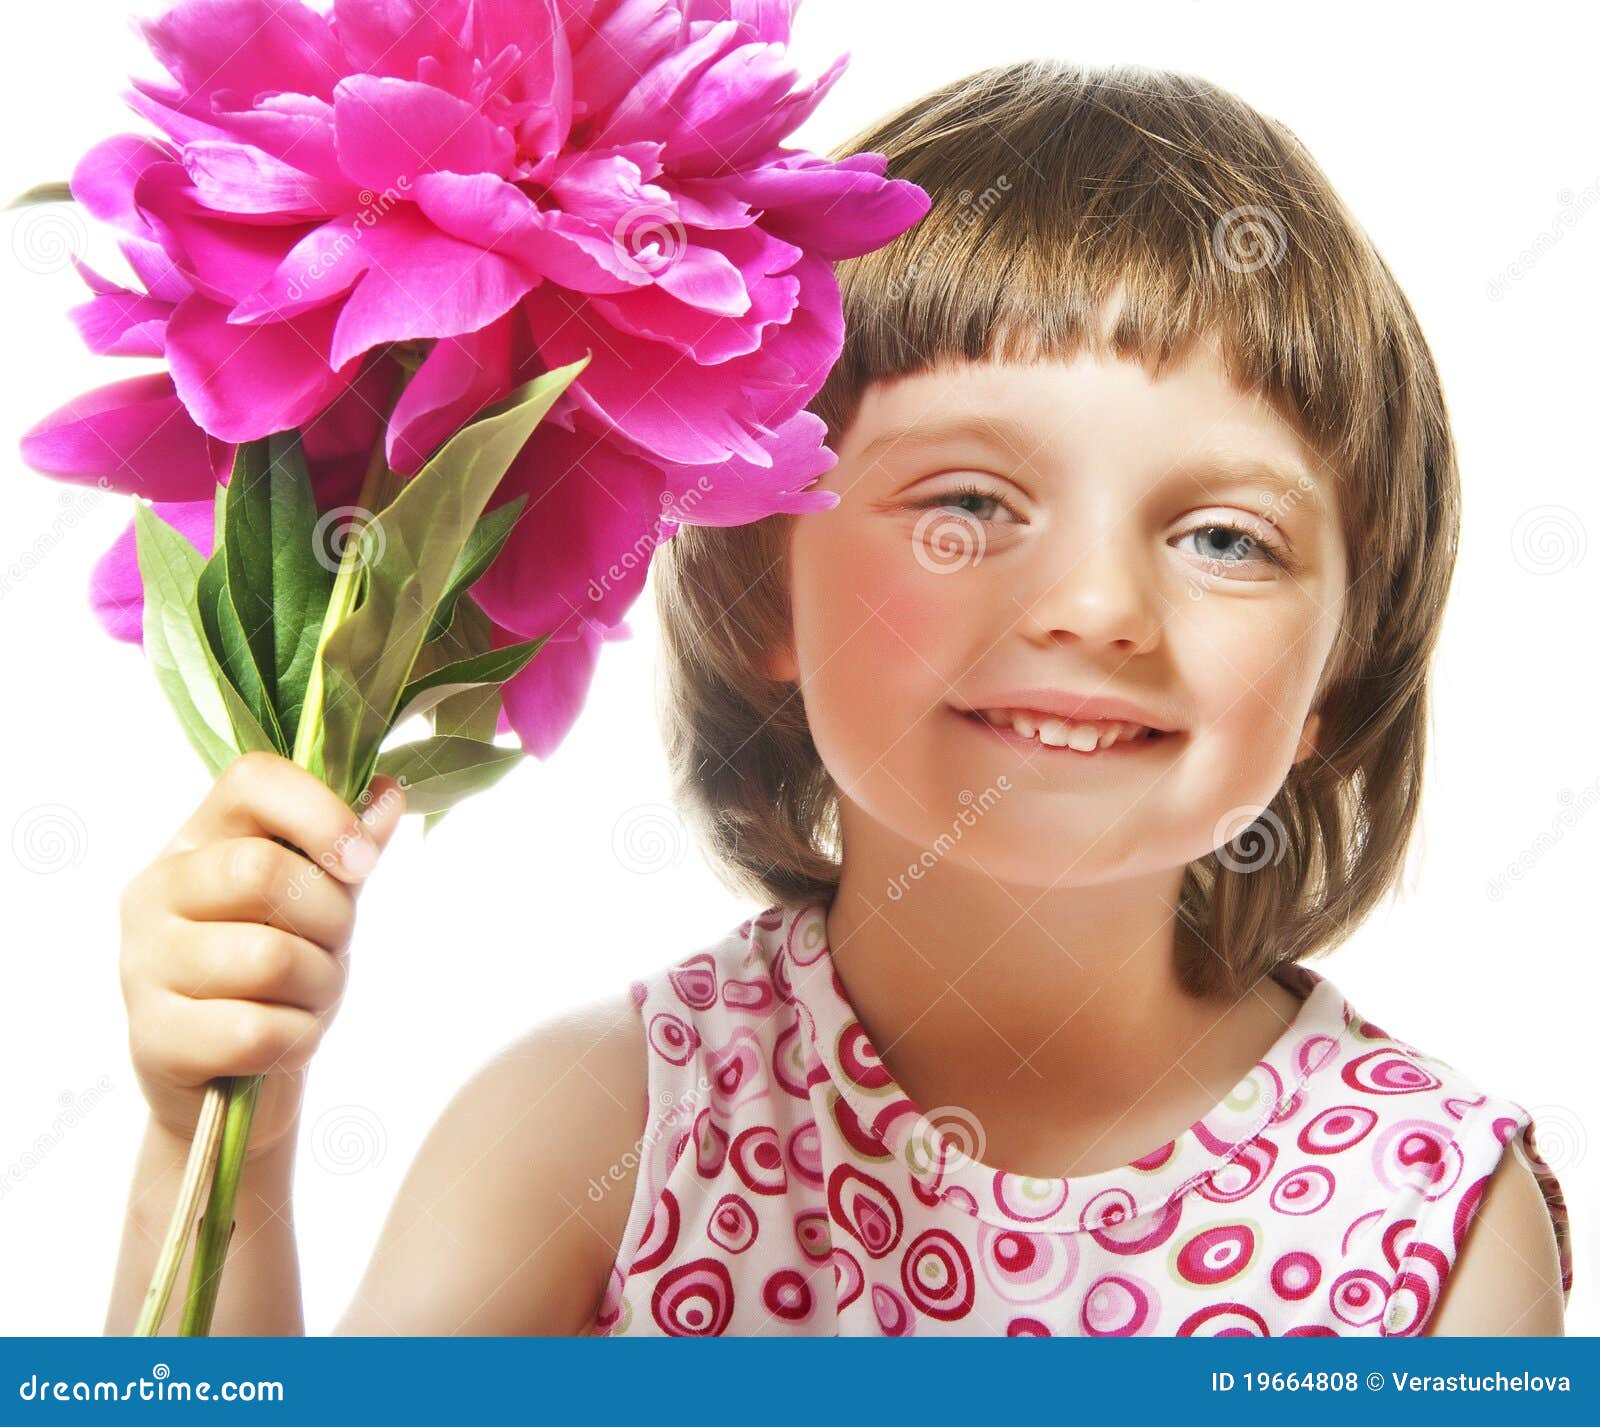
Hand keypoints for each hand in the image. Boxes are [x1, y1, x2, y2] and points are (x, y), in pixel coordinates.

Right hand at [118, 751, 404, 1157]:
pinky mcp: (153, 1039)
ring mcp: (143, 966)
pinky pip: (256, 1030)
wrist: (234, 1075)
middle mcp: (155, 892)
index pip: (252, 780)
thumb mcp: (320, 901)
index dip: (321, 812)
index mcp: (196, 841)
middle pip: (260, 871)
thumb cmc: (280, 974)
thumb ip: (349, 847)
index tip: (362, 862)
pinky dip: (296, 1038)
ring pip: (267, 958)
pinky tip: (285, 1037)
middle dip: (330, 916)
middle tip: (334, 944)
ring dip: (320, 984)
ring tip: (310, 995)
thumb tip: (388, 792)